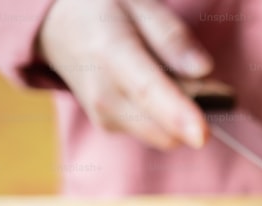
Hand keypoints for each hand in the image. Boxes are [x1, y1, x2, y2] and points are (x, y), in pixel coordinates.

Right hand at [36, 0, 212, 149]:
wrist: (59, 26)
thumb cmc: (106, 12)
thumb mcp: (139, 4)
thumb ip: (171, 36)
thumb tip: (202, 69)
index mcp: (111, 53)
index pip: (148, 91)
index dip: (179, 115)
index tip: (202, 134)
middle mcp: (103, 93)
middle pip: (163, 128)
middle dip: (193, 111)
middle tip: (197, 76)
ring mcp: (103, 115)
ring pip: (163, 135)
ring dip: (179, 115)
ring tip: (169, 76)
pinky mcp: (109, 126)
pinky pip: (154, 133)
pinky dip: (164, 118)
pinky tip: (151, 89)